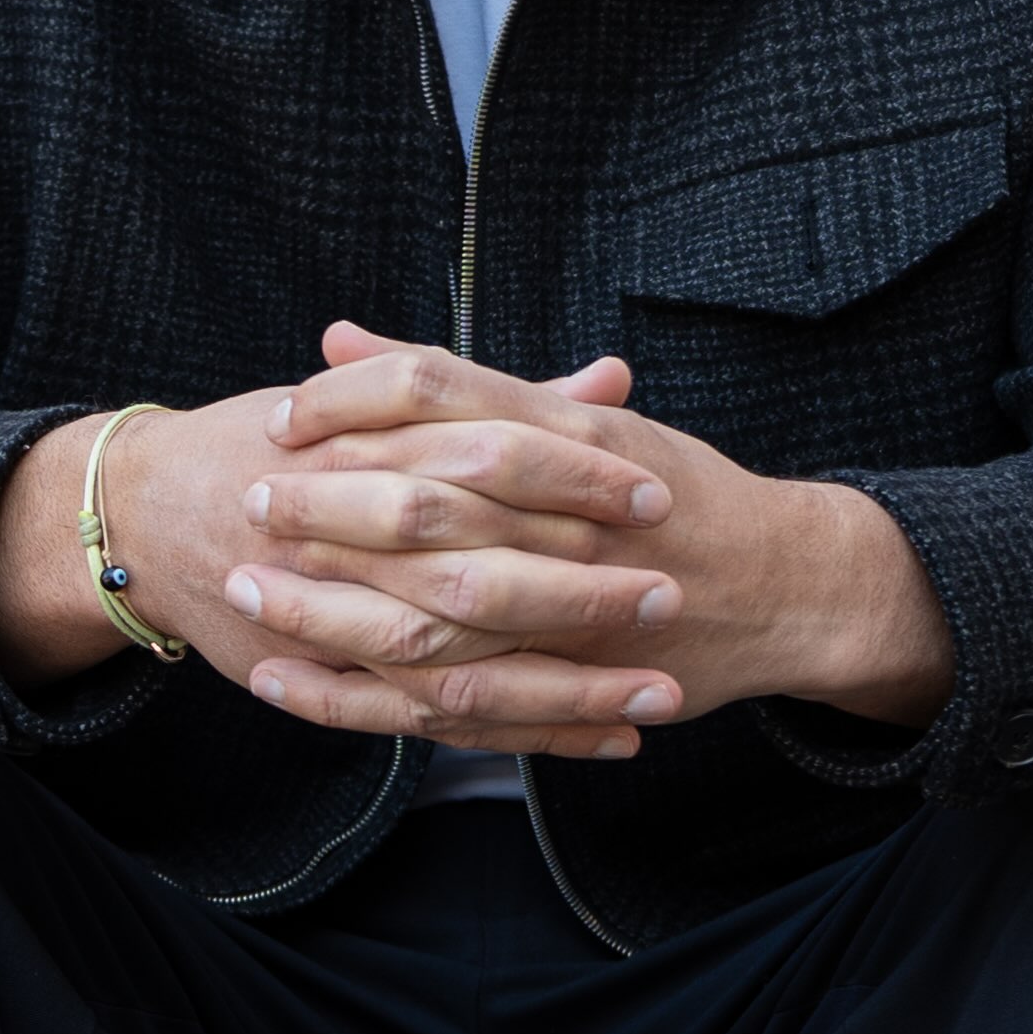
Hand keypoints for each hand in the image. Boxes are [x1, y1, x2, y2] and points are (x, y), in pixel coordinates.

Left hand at [212, 325, 949, 752]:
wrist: (784, 586)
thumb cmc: (674, 491)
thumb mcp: (577, 418)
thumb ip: (459, 383)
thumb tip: (335, 338)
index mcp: (570, 435)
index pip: (446, 398)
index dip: (355, 404)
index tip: (283, 415)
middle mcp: (570, 516)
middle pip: (429, 503)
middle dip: (328, 505)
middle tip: (248, 497)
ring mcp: (570, 605)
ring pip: (431, 609)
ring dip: (330, 601)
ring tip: (248, 589)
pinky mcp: (559, 680)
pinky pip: (448, 695)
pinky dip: (363, 693)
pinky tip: (285, 680)